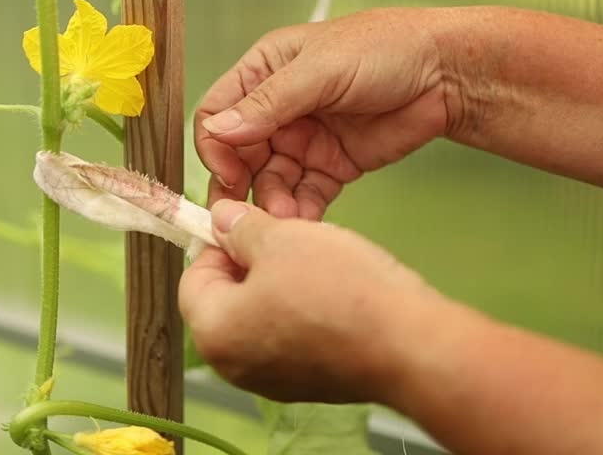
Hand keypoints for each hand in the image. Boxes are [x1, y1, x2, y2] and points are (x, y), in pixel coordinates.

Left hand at [179, 200, 441, 403]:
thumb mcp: (282, 238)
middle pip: (225, 300)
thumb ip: (241, 228)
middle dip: (251, 264)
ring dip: (278, 284)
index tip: (250, 223)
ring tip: (313, 260)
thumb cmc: (338, 289)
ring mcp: (271, 381)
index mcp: (214, 333)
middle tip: (285, 238)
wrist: (408, 344)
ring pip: (260, 317)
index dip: (220, 242)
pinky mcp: (307, 385)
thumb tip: (220, 218)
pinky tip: (333, 290)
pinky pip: (289, 337)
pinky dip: (301, 311)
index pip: (194, 276)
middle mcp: (233, 366)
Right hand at [196, 8, 448, 219]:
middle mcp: (277, 108)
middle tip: (247, 216)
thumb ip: (270, 102)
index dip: (216, 146)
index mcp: (264, 71)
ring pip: (270, 181)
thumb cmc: (386, 48)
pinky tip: (305, 225)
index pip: (218, 113)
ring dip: (272, 203)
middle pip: (239, 155)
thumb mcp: (321, 68)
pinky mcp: (332, 166)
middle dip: (241, 186)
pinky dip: (301, 212)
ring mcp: (305, 139)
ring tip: (286, 220)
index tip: (228, 172)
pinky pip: (305, 195)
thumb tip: (219, 130)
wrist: (448, 74)